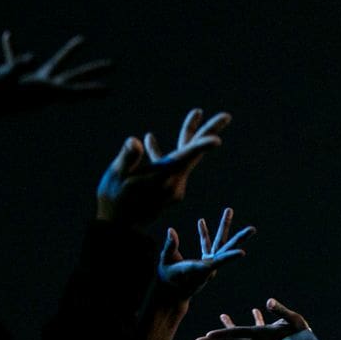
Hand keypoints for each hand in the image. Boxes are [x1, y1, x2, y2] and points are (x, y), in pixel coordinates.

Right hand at [0, 31, 110, 120]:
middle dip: (91, 71)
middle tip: (112, 65)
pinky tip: (8, 36)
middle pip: (72, 77)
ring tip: (81, 40)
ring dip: (67, 54)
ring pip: (52, 65)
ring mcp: (27, 83)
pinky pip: (16, 61)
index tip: (109, 90)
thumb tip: (29, 58)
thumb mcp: (2, 78)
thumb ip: (17, 67)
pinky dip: (14, 49)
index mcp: (40, 90)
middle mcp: (39, 88)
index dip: (90, 90)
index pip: (71, 90)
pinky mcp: (11, 78)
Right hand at [97, 108, 231, 227]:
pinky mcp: (169, 189)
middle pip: (194, 152)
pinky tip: (150, 139)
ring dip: (187, 135)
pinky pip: (172, 165)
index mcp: (163, 176)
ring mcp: (173, 186)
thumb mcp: (116, 177)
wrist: (118, 226)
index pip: (185, 158)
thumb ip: (127, 158)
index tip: (216, 140)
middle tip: (226, 116)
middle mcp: (173, 181)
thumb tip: (134, 141)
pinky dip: (163, 152)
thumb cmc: (114, 200)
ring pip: (184, 156)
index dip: (200, 147)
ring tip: (198, 113)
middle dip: (209, 131)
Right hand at [156, 208, 255, 301]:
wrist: (171, 294)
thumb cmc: (167, 279)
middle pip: (226, 250)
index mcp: (199, 269)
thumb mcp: (165, 262)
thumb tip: (171, 230)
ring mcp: (208, 264)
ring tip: (228, 210)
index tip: (242, 252)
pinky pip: (206, 245)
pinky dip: (203, 233)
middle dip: (239, 239)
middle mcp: (208, 266)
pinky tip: (201, 221)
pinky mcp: (204, 262)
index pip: (217, 262)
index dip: (229, 257)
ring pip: (219, 244)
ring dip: (223, 226)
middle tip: (252, 229)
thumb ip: (170, 247)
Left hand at [193, 298, 309, 339]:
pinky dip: (255, 320)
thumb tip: (267, 301)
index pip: (238, 334)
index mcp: (262, 337)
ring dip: (231, 326)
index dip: (222, 334)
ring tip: (222, 315)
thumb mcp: (295, 323)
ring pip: (242, 335)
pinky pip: (256, 331)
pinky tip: (255, 310)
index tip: (207, 336)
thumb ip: (281, 311)